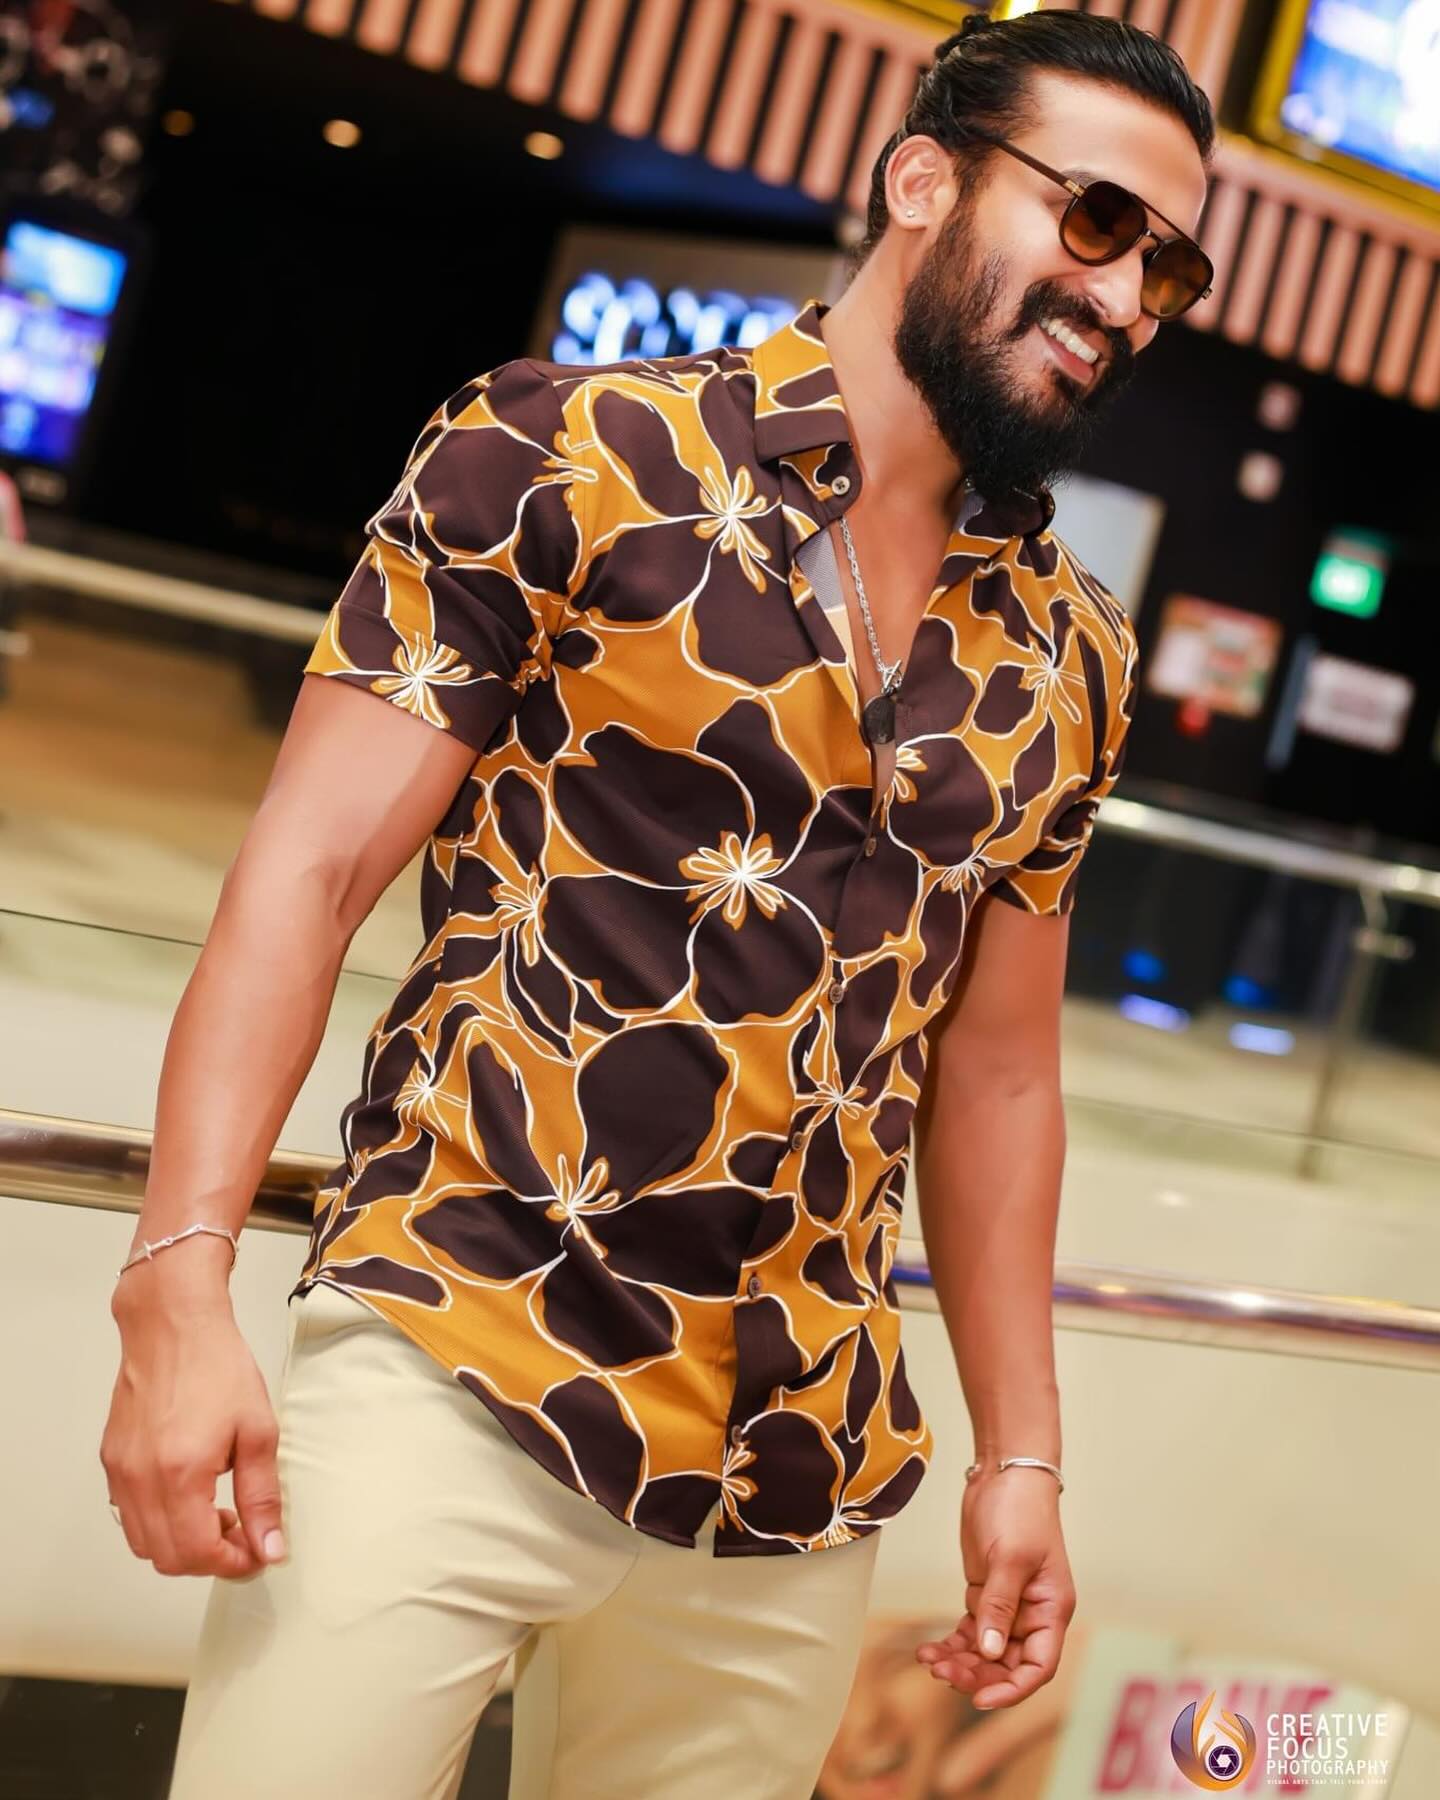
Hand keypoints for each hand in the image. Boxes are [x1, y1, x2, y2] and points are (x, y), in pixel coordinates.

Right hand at [102, 1255, 286, 1579]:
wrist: (173, 1325)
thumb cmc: (217, 1366)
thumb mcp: (258, 1430)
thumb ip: (262, 1496)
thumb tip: (270, 1546)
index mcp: (180, 1474)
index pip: (198, 1553)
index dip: (232, 1564)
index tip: (257, 1554)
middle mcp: (140, 1480)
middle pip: (167, 1558)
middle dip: (209, 1559)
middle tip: (242, 1537)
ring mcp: (119, 1472)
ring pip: (142, 1542)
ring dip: (181, 1544)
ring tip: (217, 1514)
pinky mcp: (110, 1460)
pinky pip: (128, 1514)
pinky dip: (158, 1522)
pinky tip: (189, 1495)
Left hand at [914, 1466, 1074, 1708]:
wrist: (1004, 1472)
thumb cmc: (1020, 1510)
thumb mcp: (1010, 1558)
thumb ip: (998, 1606)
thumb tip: (988, 1652)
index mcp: (1051, 1610)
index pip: (1037, 1666)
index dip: (1011, 1688)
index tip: (980, 1699)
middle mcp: (1032, 1614)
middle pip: (1006, 1664)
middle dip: (976, 1674)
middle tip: (942, 1674)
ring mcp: (1008, 1606)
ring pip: (984, 1651)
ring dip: (959, 1662)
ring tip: (929, 1662)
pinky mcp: (985, 1594)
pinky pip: (970, 1631)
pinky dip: (951, 1643)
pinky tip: (928, 1649)